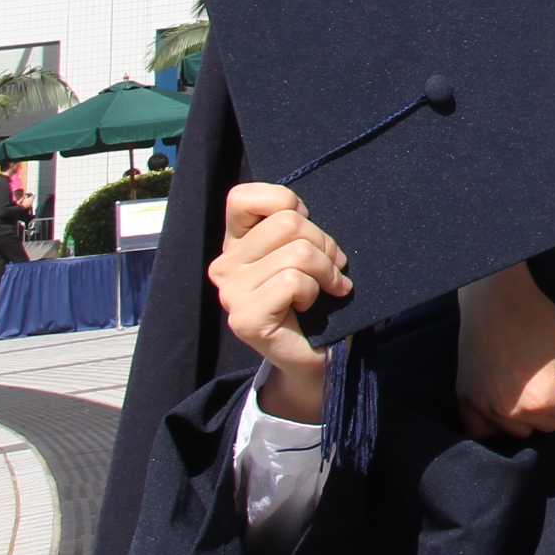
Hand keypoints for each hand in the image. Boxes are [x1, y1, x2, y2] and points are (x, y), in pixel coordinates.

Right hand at [210, 183, 348, 422]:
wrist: (318, 357)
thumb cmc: (316, 299)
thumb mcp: (306, 250)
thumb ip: (295, 226)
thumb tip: (300, 211)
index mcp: (235, 243)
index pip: (243, 197)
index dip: (286, 204)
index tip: (305, 231)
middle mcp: (224, 265)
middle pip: (287, 223)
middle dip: (324, 244)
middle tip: (331, 269)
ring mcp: (230, 293)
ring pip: (297, 252)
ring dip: (326, 271)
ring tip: (327, 288)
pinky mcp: (245, 319)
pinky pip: (293, 281)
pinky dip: (316, 291)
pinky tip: (311, 306)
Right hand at [457, 261, 554, 438]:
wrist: (494, 296)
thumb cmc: (537, 317)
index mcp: (540, 399)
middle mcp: (510, 411)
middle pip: (549, 425)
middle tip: (547, 375)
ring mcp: (484, 407)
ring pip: (520, 431)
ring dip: (529, 416)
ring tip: (527, 385)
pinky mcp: (465, 399)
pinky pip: (482, 430)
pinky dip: (494, 424)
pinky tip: (504, 404)